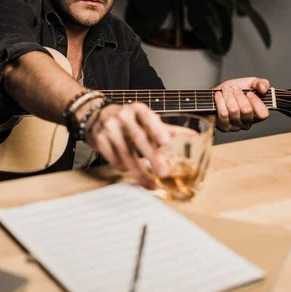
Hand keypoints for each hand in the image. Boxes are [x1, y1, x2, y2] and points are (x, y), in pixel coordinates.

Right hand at [82, 101, 196, 188]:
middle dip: (152, 156)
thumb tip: (194, 135)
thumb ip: (166, 128)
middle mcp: (122, 115)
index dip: (157, 129)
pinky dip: (122, 167)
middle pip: (138, 138)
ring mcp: (109, 127)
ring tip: (149, 182)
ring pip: (125, 153)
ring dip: (138, 170)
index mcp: (137, 109)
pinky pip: (113, 158)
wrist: (96, 115)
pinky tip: (128, 170)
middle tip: (163, 171)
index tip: (166, 142)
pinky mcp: (99, 139)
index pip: (148, 117)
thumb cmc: (127, 119)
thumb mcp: (145, 119)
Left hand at [213, 77, 270, 131]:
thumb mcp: (250, 83)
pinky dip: (220, 101)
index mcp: (257, 114)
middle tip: (234, 87)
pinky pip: (223, 114)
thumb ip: (261, 83)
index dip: (256, 102)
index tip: (249, 93)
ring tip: (225, 89)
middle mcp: (248, 122)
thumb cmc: (234, 90)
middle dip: (239, 95)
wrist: (217, 93)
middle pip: (246, 110)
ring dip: (228, 96)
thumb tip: (264, 89)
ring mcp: (236, 126)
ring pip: (234, 110)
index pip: (263, 114)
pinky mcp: (224, 126)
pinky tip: (219, 95)